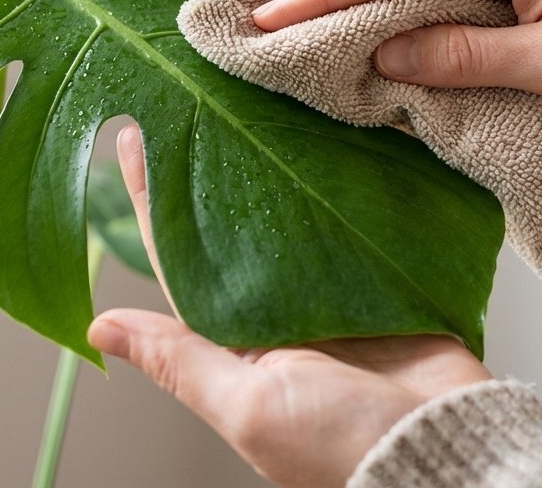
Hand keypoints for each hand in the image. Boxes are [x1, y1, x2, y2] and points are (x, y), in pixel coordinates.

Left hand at [87, 125, 491, 487]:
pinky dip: (338, 179)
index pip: (178, 252)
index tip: (133, 135)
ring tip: (248, 98)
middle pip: (231, 220)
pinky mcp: (380, 275)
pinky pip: (350, 216)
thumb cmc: (338, 445)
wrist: (443, 446)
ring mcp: (329, 287)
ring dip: (269, 162)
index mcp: (233, 338)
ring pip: (288, 211)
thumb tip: (98, 328)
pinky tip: (321, 134)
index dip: (152, 195)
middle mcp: (274, 307)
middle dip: (209, 164)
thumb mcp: (246, 405)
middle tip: (191, 96)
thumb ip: (178, 361)